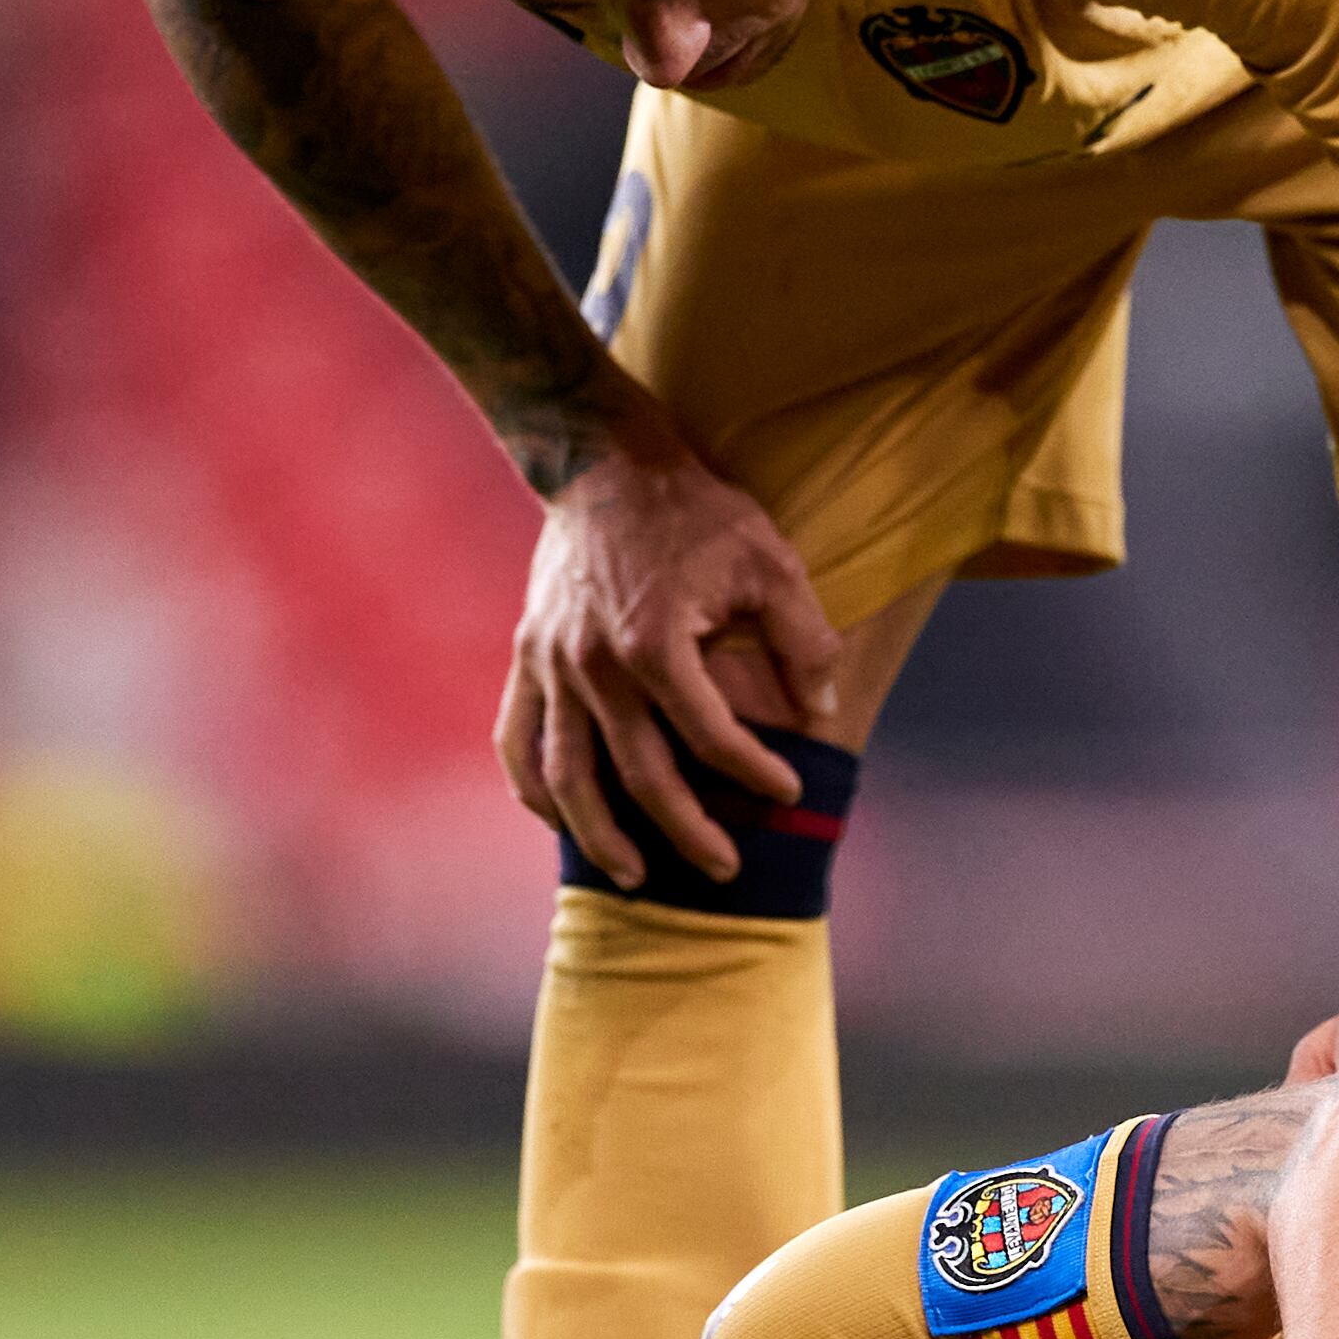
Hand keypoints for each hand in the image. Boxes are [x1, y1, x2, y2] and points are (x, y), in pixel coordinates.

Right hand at [496, 436, 842, 888]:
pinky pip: (517, 739)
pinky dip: (533, 790)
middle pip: (639, 775)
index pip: (710, 736)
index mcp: (654, 643)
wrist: (604, 463)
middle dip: (687, 830)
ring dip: (599, 835)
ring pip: (565, 776)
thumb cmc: (695, 512)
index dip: (753, 773)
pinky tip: (561, 821)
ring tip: (636, 875)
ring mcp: (551, 665)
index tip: (788, 793)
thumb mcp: (769, 559)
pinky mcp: (525, 657)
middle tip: (725, 869)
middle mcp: (594, 665)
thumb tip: (821, 712)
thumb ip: (801, 637)